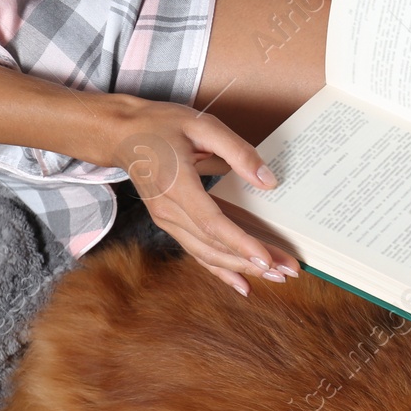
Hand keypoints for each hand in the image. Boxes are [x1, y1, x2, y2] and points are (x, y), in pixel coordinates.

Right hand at [102, 95, 300, 295]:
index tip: (267, 258)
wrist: (121, 134)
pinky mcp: (171, 224)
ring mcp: (167, 220)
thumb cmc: (162, 125)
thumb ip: (238, 152)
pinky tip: (243, 285)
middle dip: (253, 262)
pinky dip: (220, 271)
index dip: (240, 243)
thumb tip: (268, 181)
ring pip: (207, 253)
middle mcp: (169, 209)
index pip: (211, 223)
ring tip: (278, 276)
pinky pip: (197, 252)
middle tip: (289, 271)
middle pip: (214, 244)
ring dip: (243, 269)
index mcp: (176, 184)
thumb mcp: (202, 125)